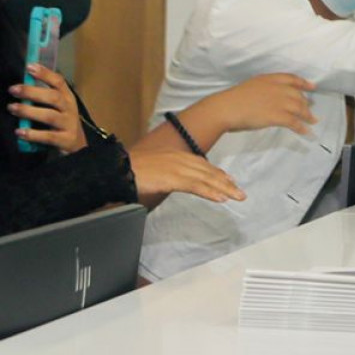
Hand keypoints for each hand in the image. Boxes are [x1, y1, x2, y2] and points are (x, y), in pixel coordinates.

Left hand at [10, 63, 85, 153]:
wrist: (78, 146)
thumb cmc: (62, 122)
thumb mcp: (58, 107)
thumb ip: (44, 96)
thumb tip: (21, 85)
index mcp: (67, 98)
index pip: (59, 82)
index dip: (45, 73)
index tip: (29, 67)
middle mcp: (70, 109)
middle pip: (53, 97)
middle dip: (32, 92)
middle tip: (13, 89)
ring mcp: (69, 125)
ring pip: (49, 116)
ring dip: (29, 111)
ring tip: (12, 108)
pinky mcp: (65, 140)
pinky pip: (48, 136)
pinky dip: (33, 134)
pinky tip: (20, 132)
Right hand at [129, 148, 245, 207]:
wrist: (115, 169)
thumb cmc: (128, 171)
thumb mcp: (151, 170)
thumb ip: (163, 174)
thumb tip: (166, 182)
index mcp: (173, 155)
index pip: (201, 164)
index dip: (216, 172)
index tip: (228, 179)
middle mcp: (178, 158)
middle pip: (207, 171)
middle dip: (225, 182)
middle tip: (239, 191)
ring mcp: (176, 167)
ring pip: (205, 178)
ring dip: (224, 188)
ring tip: (237, 197)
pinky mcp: (172, 178)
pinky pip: (195, 186)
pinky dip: (209, 192)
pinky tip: (221, 199)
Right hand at [199, 73, 318, 136]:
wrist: (226, 108)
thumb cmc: (233, 99)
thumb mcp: (251, 86)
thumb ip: (264, 90)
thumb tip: (270, 98)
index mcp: (269, 79)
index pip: (292, 79)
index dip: (304, 83)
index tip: (312, 86)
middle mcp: (277, 88)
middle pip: (298, 95)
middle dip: (306, 103)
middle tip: (310, 109)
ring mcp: (279, 102)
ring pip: (300, 108)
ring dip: (307, 116)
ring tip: (312, 121)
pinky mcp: (277, 115)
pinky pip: (294, 122)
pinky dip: (302, 128)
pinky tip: (305, 132)